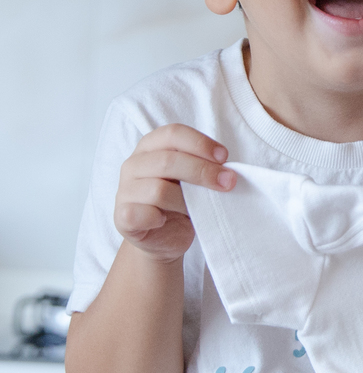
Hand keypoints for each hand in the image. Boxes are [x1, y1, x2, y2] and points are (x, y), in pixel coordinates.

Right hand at [114, 124, 236, 263]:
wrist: (163, 238)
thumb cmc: (181, 205)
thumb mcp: (193, 182)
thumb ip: (204, 170)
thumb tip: (229, 172)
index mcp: (151, 148)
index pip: (172, 133)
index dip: (200, 143)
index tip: (224, 157)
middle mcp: (134, 165)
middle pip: (168, 160)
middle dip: (203, 171)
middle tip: (228, 183)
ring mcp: (125, 190)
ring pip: (159, 190)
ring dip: (187, 201)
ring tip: (199, 210)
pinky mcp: (123, 216)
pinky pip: (142, 214)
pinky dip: (159, 219)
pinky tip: (167, 221)